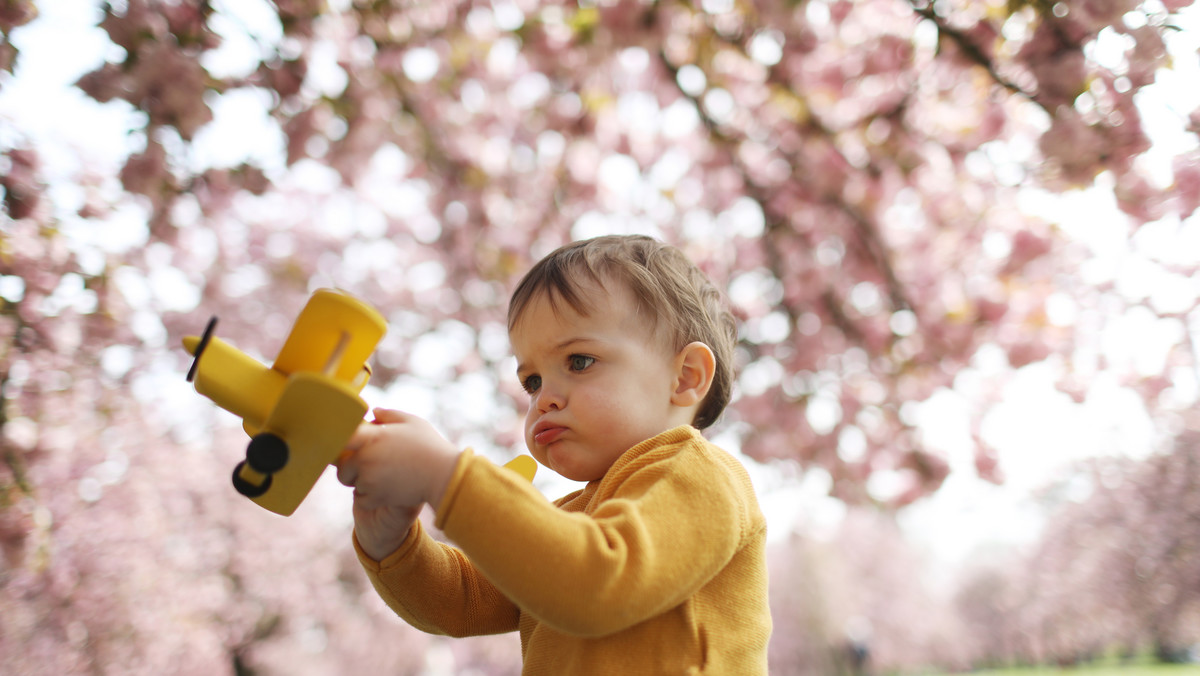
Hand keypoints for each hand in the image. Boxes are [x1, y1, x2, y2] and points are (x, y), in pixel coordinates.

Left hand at [336, 408, 460, 560]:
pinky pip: (361, 499)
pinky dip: (369, 497)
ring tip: (384, 476)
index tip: (345, 442)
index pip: (341, 436)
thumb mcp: (412, 422)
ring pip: (353, 484)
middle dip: (350, 468)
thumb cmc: (430, 446)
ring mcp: (370, 479)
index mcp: (373, 436)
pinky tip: (386, 488)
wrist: (443, 476)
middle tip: (367, 465)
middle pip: (342, 466)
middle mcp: (367, 457)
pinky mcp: (375, 496)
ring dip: (362, 482)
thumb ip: (389, 415)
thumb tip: (373, 413)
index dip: (339, 439)